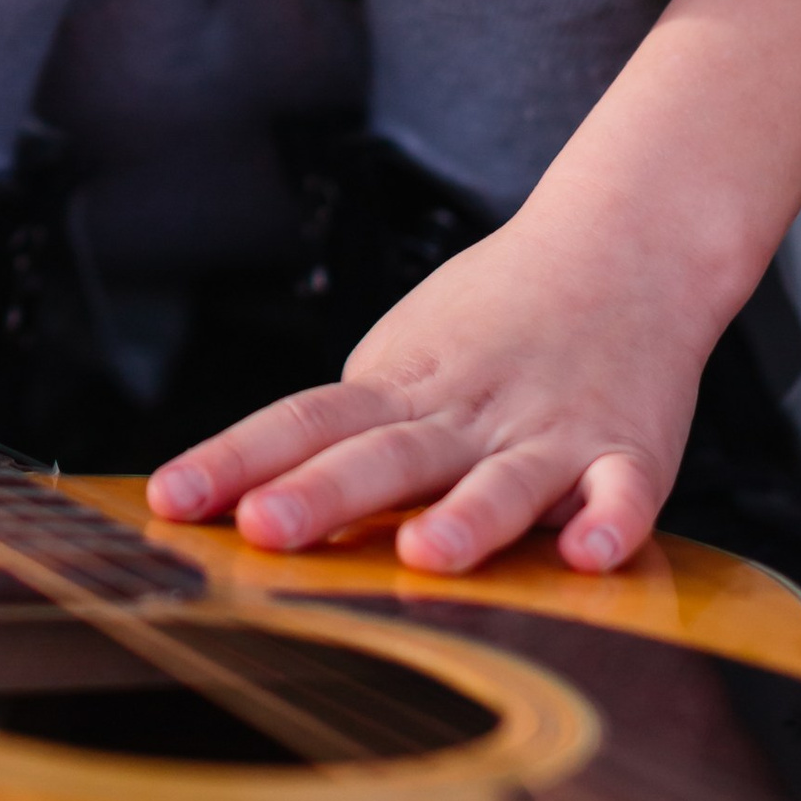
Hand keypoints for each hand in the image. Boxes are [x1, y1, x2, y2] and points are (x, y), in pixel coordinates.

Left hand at [143, 202, 717, 576]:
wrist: (618, 244)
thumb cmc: (497, 315)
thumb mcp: (404, 356)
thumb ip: (347, 430)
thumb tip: (251, 494)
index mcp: (399, 389)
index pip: (302, 422)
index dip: (235, 460)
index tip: (170, 500)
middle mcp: (465, 413)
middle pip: (383, 454)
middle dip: (322, 495)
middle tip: (265, 529)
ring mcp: (550, 431)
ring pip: (504, 479)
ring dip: (467, 519)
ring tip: (426, 556)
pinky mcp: (630, 449)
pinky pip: (625, 490)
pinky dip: (612, 520)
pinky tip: (590, 555)